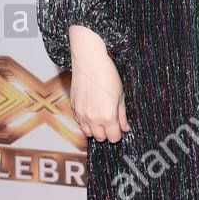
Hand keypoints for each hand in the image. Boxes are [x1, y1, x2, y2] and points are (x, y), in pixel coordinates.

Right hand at [68, 25, 130, 141]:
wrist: (89, 62)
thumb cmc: (107, 75)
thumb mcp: (120, 96)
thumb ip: (122, 115)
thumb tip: (125, 128)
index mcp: (107, 117)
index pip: (113, 138)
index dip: (117, 134)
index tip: (119, 128)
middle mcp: (92, 119)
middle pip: (100, 138)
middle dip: (107, 133)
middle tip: (111, 123)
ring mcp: (81, 114)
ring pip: (88, 133)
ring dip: (95, 130)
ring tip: (101, 119)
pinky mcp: (73, 108)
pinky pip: (79, 123)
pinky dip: (86, 122)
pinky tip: (92, 113)